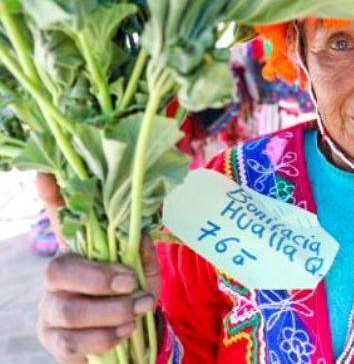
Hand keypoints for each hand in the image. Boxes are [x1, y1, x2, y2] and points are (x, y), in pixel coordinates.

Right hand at [35, 175, 161, 362]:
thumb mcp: (145, 272)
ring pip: (68, 309)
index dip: (52, 198)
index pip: (61, 220)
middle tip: (130, 284)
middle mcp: (58, 275)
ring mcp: (51, 308)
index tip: (46, 174)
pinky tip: (125, 331)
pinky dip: (104, 337)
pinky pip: (71, 341)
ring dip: (111, 311)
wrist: (132, 338)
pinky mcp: (53, 340)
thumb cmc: (133, 297)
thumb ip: (143, 255)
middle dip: (99, 278)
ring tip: (139, 309)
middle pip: (58, 269)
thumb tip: (141, 236)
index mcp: (82, 250)